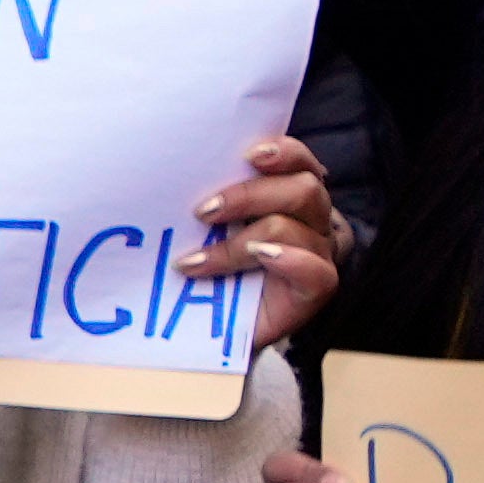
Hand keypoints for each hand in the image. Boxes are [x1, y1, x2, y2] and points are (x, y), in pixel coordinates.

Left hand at [188, 132, 348, 350]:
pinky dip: (288, 260)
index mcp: (289, 195)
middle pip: (302, 189)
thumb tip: (166, 178)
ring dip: (241, 241)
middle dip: (249, 195)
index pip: (298, 162)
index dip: (282, 152)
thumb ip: (208, 205)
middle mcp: (311, 219)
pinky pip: (316, 270)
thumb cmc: (214, 271)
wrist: (220, 330)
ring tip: (198, 260)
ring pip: (294, 227)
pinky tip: (261, 258)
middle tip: (203, 212)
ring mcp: (318, 253)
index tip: (248, 154)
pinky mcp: (316, 288)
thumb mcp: (208, 231)